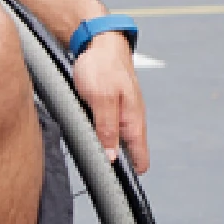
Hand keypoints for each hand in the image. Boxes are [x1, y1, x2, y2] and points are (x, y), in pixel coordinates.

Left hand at [71, 33, 149, 173]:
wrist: (97, 40)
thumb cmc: (101, 65)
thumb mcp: (101, 99)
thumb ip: (107, 129)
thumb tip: (111, 158)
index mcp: (133, 121)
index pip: (140, 159)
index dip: (129, 174)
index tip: (112, 182)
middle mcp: (130, 120)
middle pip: (125, 153)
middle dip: (110, 162)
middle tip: (93, 166)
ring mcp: (120, 113)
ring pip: (112, 140)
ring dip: (100, 146)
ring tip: (87, 149)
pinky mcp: (108, 106)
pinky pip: (104, 127)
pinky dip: (94, 131)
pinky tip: (83, 130)